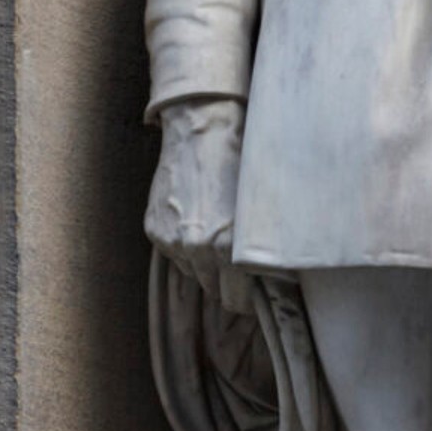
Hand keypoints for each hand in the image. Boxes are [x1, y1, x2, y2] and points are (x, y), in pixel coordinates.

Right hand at [146, 98, 251, 311]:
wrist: (202, 129)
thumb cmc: (241, 163)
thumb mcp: (266, 208)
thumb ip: (268, 251)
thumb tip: (277, 280)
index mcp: (228, 248)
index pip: (237, 301)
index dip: (250, 297)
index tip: (257, 289)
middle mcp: (196, 249)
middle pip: (214, 291)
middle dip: (229, 282)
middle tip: (241, 260)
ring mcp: (171, 240)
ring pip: (194, 272)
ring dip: (206, 262)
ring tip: (218, 231)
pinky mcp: (154, 229)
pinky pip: (176, 252)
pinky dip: (187, 243)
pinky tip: (198, 216)